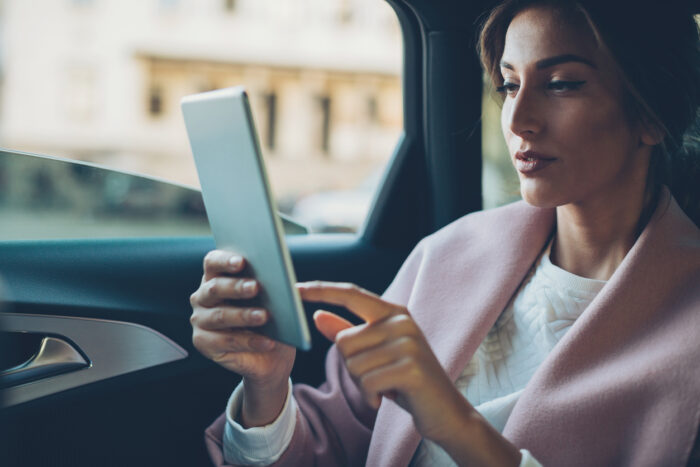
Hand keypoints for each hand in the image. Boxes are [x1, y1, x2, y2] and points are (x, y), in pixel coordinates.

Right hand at [190, 250, 295, 425]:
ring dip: (243, 315)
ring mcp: (200, 320)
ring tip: (264, 316)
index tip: (242, 261)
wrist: (271, 353)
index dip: (225, 260)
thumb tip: (282, 280)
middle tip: (256, 287)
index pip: (213, 262)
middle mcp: (203, 296)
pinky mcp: (203, 342)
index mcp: (217, 276)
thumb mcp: (275, 301)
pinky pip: (225, 342)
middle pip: (215, 287)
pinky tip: (267, 341)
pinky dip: (249, 341)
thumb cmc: (271, 318)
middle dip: (236, 287)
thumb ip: (273, 287)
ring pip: (220, 315)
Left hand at [297, 281, 472, 442]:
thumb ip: (347, 333)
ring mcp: (409, 343)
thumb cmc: (406, 379)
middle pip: (344, 342)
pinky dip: (371, 396)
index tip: (295, 288)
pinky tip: (388, 397)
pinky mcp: (411, 368)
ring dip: (362, 384)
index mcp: (394, 312)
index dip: (321, 290)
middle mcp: (402, 322)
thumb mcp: (376, 353)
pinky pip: (366, 382)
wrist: (445, 410)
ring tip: (386, 386)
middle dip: (352, 367)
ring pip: (353, 364)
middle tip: (378, 376)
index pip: (351, 293)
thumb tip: (317, 316)